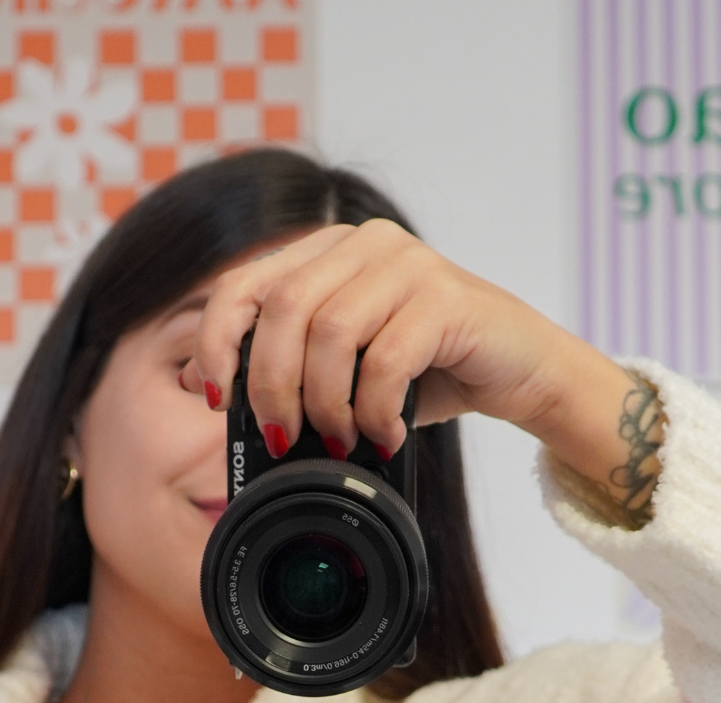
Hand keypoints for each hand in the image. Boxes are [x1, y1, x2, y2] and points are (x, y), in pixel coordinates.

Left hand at [178, 220, 662, 522]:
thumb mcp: (344, 371)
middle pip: (283, 310)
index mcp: (327, 252)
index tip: (216, 397)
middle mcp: (364, 244)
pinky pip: (385, 360)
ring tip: (342, 440)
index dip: (217, 342)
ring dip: (326, 404)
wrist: (518, 370)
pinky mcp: (445, 297)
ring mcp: (407, 264)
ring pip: (330, 333)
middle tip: (285, 438)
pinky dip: (374, 411)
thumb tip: (202, 384)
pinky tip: (385, 435)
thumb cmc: (429, 372)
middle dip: (271, 386)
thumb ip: (283, 366)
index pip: (244, 283)